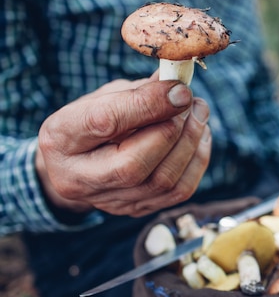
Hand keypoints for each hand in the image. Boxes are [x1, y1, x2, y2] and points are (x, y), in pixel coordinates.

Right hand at [35, 76, 211, 216]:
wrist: (80, 163)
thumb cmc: (93, 120)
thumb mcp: (104, 97)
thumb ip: (137, 92)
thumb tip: (178, 87)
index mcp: (61, 138)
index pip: (104, 122)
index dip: (148, 104)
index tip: (180, 90)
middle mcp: (79, 179)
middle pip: (133, 165)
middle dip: (173, 130)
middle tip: (192, 102)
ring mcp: (109, 201)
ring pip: (161, 181)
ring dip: (191, 143)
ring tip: (198, 113)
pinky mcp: (137, 209)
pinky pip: (178, 191)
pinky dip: (197, 160)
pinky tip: (200, 135)